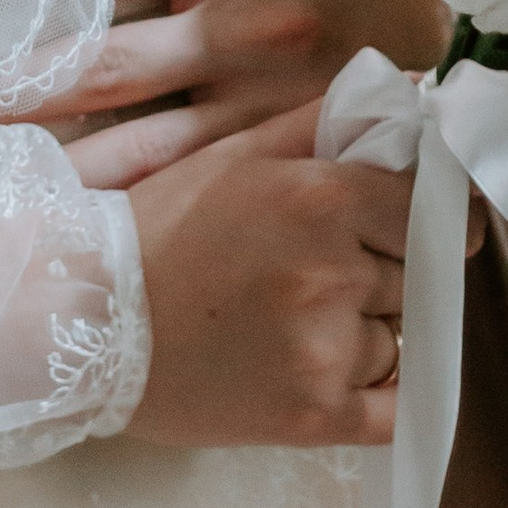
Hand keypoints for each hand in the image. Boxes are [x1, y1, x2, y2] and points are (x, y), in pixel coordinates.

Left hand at [46, 0, 452, 190]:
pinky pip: (167, 189)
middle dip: (5, 68)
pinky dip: (104, 204)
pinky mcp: (253, 165)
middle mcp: (237, 37)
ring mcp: (242, 114)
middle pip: (100, 56)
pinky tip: (36, 213)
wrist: (466, 58)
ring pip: (123, 136)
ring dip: (39, 146)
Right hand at [126, 99, 410, 446]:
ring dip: (369, 332)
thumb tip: (407, 91)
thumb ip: (325, 122)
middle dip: (385, 272)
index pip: (421, 208)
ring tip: (302, 325)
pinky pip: (394, 409)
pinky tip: (343, 375)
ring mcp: (324, 349)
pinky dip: (384, 395)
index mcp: (320, 197)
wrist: (86, 317)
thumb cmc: (162, 227)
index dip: (414, 217)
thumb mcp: (239, 153)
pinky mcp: (313, 416)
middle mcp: (332, 270)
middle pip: (414, 274)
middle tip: (325, 274)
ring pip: (399, 339)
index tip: (402, 227)